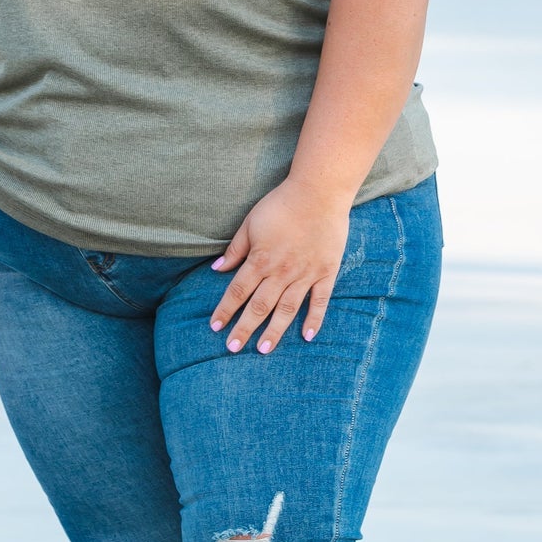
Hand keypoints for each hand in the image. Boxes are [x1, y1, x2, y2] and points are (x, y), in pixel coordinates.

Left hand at [209, 177, 350, 352]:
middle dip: (244, 328)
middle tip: (233, 348)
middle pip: (259, 306)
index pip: (237, 291)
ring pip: (287, 309)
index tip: (215, 327)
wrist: (319, 192)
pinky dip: (314, 320)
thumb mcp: (250, 223)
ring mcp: (305, 274)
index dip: (225, 310)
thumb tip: (217, 269)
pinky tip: (307, 337)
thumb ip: (236, 249)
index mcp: (260, 259)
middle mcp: (281, 272)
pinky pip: (320, 301)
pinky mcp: (326, 272)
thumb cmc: (281, 204)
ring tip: (264, 349)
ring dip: (274, 331)